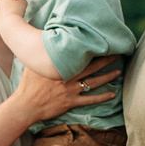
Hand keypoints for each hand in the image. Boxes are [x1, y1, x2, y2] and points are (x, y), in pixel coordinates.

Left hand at [0, 0, 27, 31]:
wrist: (10, 27)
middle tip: (18, 1)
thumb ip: (21, 1)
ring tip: (16, 14)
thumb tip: (19, 4)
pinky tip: (12, 21)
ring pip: (3, 7)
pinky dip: (7, 16)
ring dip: (10, 8)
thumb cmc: (17, 13)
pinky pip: (2, 16)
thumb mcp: (23, 4)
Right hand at [6, 53, 121, 127]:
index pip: (79, 55)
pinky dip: (102, 97)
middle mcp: (68, 76)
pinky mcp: (71, 102)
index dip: (91, 49)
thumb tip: (43, 40)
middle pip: (91, 66)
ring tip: (119, 71)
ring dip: (108, 76)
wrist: (25, 105)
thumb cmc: (27, 85)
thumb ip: (41, 54)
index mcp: (60, 66)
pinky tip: (112, 94)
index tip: (101, 42)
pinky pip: (90, 99)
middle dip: (105, 59)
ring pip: (94, 82)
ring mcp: (71, 90)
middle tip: (118, 53)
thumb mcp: (32, 64)